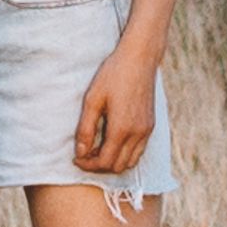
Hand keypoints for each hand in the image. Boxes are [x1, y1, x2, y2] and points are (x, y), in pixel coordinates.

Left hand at [73, 35, 161, 177]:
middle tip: (85, 155)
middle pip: (118, 167)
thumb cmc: (113, 75)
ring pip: (131, 162)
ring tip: (98, 149)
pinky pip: (139, 151)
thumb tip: (80, 153)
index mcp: (122, 129)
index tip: (76, 158)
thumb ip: (86, 128)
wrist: (139, 59)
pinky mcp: (150, 125)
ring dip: (113, 162)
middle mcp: (137, 134)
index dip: (88, 165)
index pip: (104, 162)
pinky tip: (112, 142)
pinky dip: (125, 155)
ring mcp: (146, 130)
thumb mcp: (93, 99)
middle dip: (100, 166)